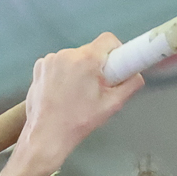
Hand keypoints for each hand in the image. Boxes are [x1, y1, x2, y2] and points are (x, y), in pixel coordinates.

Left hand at [13, 35, 142, 170]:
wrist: (46, 136)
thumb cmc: (79, 122)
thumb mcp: (112, 105)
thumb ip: (130, 85)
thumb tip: (137, 75)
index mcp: (86, 59)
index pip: (108, 39)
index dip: (116, 51)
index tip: (115, 67)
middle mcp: (67, 54)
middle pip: (90, 51)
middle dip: (95, 66)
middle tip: (95, 88)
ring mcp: (50, 59)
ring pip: (73, 58)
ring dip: (78, 70)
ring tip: (75, 94)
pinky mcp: (39, 67)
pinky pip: (58, 63)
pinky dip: (62, 74)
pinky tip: (61, 92)